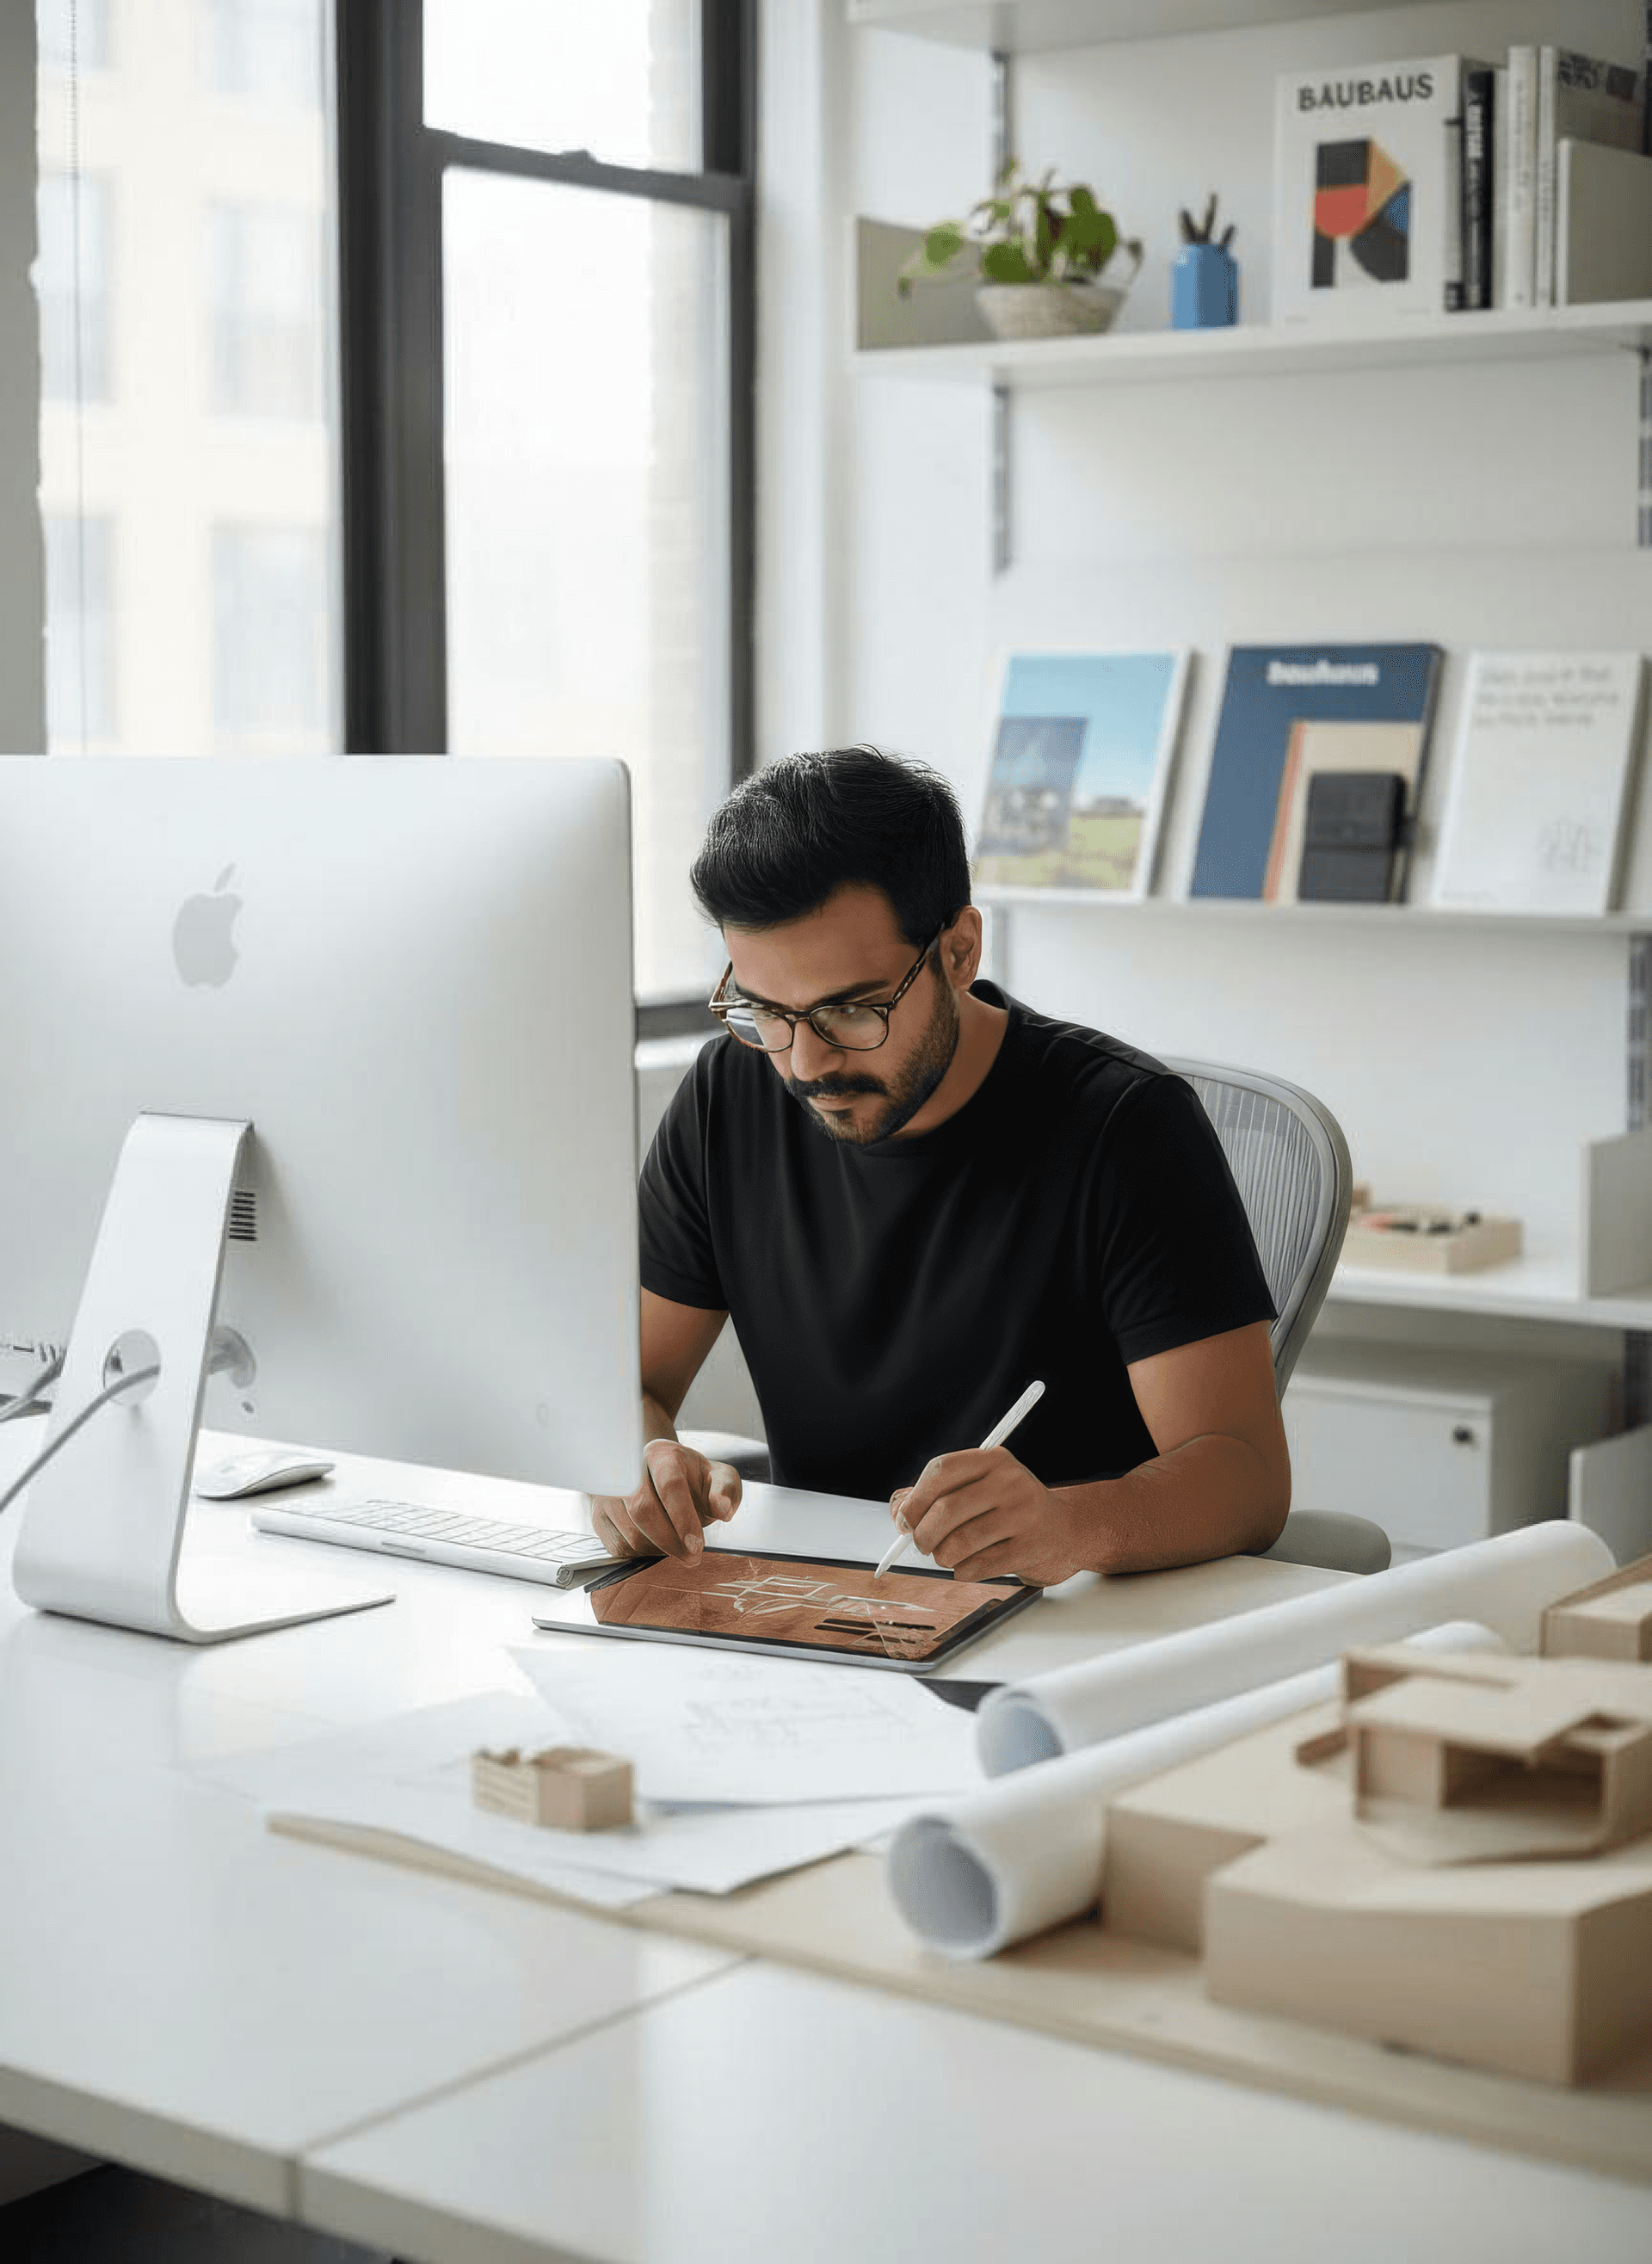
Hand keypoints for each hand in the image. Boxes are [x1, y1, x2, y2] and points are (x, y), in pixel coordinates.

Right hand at [591, 1437, 740, 1560]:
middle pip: (643, 1509)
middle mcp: (629, 1468)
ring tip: (677, 1545)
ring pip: (630, 1532)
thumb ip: (726, 1490)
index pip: (669, 1484)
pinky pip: (618, 1546)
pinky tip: (657, 1544)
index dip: (683, 1517)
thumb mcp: (718, 1479)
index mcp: (661, 1454)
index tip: (696, 1545)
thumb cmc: (692, 1481)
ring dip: (658, 1549)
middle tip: (692, 1557)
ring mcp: (609, 1492)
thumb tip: (721, 1507)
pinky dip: (641, 1553)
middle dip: (671, 1541)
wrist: (661, 1478)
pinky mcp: (599, 1515)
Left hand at [891, 1448, 1087, 1586]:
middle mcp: (1010, 1482)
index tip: (905, 1519)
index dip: (915, 1498)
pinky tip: (970, 1565)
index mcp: (993, 1460)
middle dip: (923, 1535)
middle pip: (946, 1510)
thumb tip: (899, 1511)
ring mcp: (1023, 1515)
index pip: (941, 1470)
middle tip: (922, 1545)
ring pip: (958, 1543)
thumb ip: (935, 1495)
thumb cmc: (1011, 1510)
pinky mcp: (1029, 1548)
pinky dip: (962, 1572)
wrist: (1067, 1531)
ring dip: (943, 1557)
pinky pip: (976, 1566)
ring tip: (948, 1555)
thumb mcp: (979, 1489)